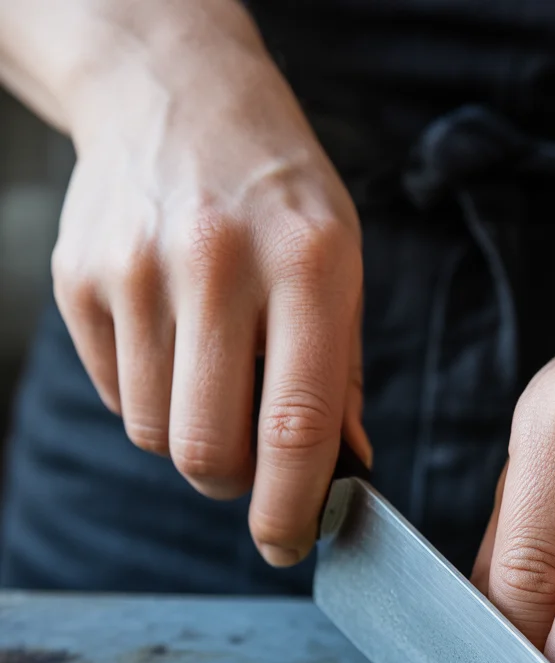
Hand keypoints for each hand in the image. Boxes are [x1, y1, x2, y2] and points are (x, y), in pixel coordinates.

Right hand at [50, 1, 367, 564]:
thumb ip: (343, 373)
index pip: (297, 425)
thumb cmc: (277, 193)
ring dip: (193, 435)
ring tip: (215, 373)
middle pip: (209, 450)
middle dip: (234, 483)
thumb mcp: (341, 261)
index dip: (293, 507)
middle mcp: (216, 263)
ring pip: (158, 434)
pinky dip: (153, 396)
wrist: (174, 94)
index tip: (289, 544)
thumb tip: (343, 471)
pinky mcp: (79, 279)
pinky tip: (173, 339)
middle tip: (253, 462)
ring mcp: (136, 269)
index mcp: (306, 263)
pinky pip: (119, 395)